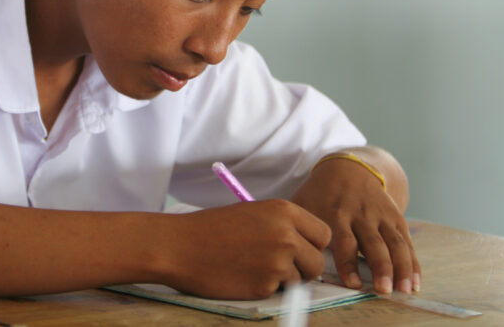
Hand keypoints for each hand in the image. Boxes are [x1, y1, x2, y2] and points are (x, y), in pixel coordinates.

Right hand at [161, 200, 330, 298]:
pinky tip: (243, 275)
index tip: (300, 249)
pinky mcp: (265, 286)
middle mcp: (286, 235)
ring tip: (255, 267)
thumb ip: (282, 226)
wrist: (180, 246)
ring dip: (284, 279)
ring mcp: (277, 262)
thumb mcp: (253, 213)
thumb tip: (306, 246)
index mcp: (284, 211)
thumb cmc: (212, 228)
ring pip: (300, 279)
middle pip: (317, 261)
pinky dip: (265, 287)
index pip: (323, 234)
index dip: (313, 244)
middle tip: (281, 265)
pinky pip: (279, 292)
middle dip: (304, 267)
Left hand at [291, 151, 420, 294]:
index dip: (348, 263)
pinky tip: (414, 282)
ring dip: (401, 267)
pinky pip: (406, 241)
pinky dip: (412, 262)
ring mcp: (380, 215)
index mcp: (336, 213)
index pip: (343, 240)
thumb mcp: (303, 201)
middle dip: (380, 267)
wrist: (349, 168)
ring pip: (394, 242)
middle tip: (383, 290)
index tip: (352, 284)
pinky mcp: (395, 216)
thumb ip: (296, 225)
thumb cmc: (319, 193)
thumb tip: (282, 251)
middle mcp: (361, 214)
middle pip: (373, 243)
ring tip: (404, 290)